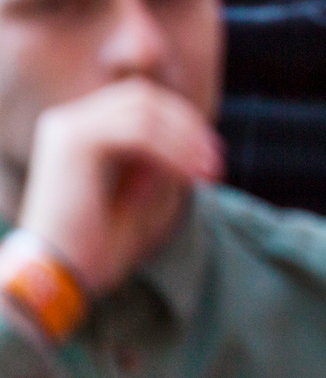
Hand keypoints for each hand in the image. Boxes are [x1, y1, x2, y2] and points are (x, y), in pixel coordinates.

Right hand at [16, 79, 220, 294]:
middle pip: (145, 98)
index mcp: (81, 131)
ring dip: (186, 141)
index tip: (213, 157)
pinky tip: (191, 176)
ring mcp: (67, 128)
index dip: (184, 123)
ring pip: (145, 111)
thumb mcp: (143, 192)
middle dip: (188, 127)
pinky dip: (173, 151)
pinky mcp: (73, 142)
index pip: (142, 103)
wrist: (57, 279)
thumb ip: (163, 158)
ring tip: (208, 174)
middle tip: (216, 163)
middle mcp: (69, 121)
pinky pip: (139, 132)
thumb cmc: (99, 244)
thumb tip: (196, 132)